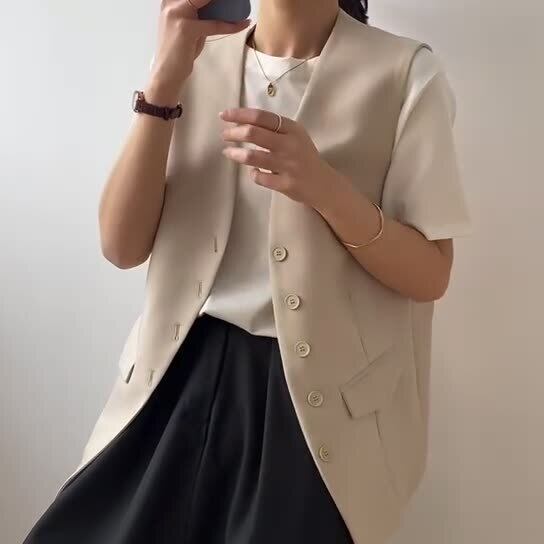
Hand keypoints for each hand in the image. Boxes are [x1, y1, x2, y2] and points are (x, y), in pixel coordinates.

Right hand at [147, 0, 250, 103]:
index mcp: (170, 2)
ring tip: (239, 3)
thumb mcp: (188, 28)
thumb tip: (217, 10)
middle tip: (235, 0)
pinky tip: (242, 23)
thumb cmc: (179, 52)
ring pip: (206, 1)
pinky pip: (214, 24)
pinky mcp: (186, 28)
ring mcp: (177, 14)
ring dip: (225, 3)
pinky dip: (230, 25)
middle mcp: (171, 4)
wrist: (167, 73)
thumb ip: (200, 16)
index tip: (224, 1)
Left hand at [219, 107, 339, 211]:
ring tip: (228, 153)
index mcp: (292, 129)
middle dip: (234, 133)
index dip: (239, 114)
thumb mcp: (294, 136)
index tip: (224, 116)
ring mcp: (288, 165)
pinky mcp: (286, 184)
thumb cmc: (304, 157)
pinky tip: (253, 172)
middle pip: (253, 133)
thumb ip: (273, 129)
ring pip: (253, 157)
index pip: (261, 116)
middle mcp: (290, 144)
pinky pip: (260, 178)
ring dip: (236, 154)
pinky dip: (253, 174)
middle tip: (224, 136)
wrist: (323, 184)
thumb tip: (241, 123)